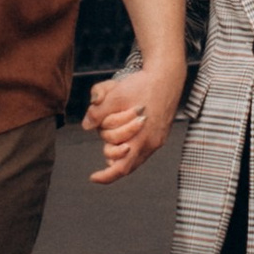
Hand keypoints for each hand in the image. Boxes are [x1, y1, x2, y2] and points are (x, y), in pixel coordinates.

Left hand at [82, 63, 181, 183]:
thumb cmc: (142, 84)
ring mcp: (158, 140)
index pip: (122, 167)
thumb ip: (98, 112)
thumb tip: (86, 126)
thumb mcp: (116, 95)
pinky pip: (142, 149)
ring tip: (112, 132)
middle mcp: (152, 143)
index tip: (92, 177)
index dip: (106, 176)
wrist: (167, 75)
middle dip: (110, 151)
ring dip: (120, 149)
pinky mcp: (160, 134)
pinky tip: (124, 132)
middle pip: (125, 161)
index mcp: (142, 138)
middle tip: (105, 134)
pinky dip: (131, 145)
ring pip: (135, 157)